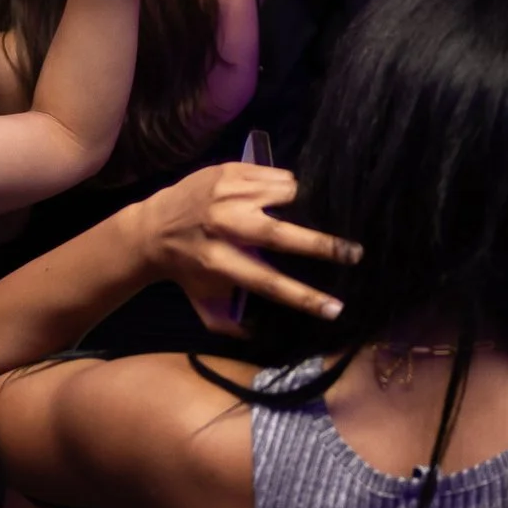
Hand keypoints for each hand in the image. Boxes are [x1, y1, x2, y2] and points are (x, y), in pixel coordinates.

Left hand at [129, 162, 359, 335]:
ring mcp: (227, 193)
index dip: (305, 297)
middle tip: (356, 253)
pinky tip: (298, 198)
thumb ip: (232, 325)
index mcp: (219, 262)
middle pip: (281, 235)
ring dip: (309, 207)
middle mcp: (223, 225)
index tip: (336, 308)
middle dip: (323, 246)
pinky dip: (291, 188)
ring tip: (326, 216)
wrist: (150, 227)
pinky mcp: (229, 170)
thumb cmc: (186, 271)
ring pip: (286, 196)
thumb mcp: (203, 304)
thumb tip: (268, 337)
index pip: (269, 282)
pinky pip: (277, 175)